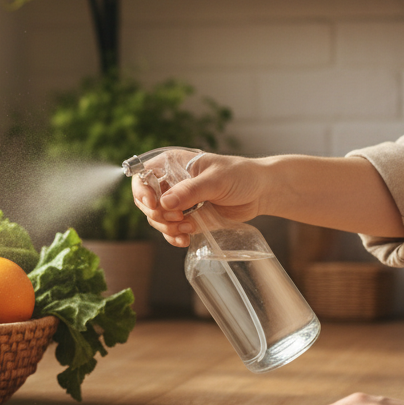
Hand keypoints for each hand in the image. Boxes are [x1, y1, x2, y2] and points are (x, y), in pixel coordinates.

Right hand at [130, 153, 269, 246]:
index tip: (154, 205)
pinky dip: (174, 237)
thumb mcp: (215, 180)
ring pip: (156, 219)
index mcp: (172, 164)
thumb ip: (190, 191)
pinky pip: (170, 230)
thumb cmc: (240, 176)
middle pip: (146, 202)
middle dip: (159, 214)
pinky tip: (185, 240)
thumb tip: (164, 203)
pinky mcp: (187, 217)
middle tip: (179, 219)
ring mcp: (178, 202)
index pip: (143, 176)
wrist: (261, 191)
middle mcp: (170, 182)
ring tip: (189, 227)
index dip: (142, 192)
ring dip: (168, 227)